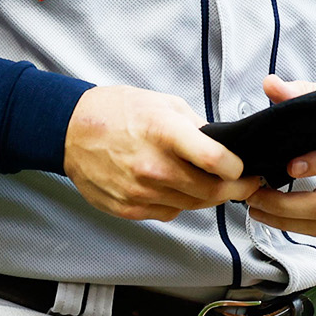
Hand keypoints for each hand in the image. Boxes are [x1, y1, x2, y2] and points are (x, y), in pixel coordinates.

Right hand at [64, 85, 261, 221]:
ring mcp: (140, 192)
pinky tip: (179, 187)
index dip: (237, 168)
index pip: (214, 160)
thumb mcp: (161, 103)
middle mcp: (152, 166)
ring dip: (209, 197)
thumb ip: (194, 126)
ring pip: (192, 206)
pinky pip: (169, 212)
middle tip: (245, 181)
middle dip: (235, 188)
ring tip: (215, 183)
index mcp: (163, 132)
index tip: (244, 167)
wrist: (71, 131)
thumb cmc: (116, 111)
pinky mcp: (129, 209)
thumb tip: (221, 146)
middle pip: (210, 191)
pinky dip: (180, 202)